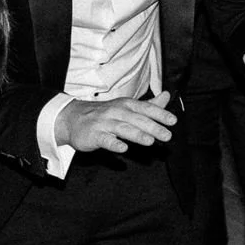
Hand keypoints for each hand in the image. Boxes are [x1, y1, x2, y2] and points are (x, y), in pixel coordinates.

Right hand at [56, 92, 176, 153]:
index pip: (145, 108)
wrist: (71, 118)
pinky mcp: (93, 135)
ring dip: (137, 134)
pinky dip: (113, 143)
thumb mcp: (126, 106)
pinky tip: (123, 148)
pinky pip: (104, 139)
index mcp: (126, 105)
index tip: (173, 121)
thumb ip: (148, 105)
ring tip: (150, 141)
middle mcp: (116, 112)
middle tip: (168, 135)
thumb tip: (167, 95)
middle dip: (153, 127)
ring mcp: (103, 123)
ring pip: (122, 128)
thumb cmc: (104, 114)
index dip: (160, 114)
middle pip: (137, 119)